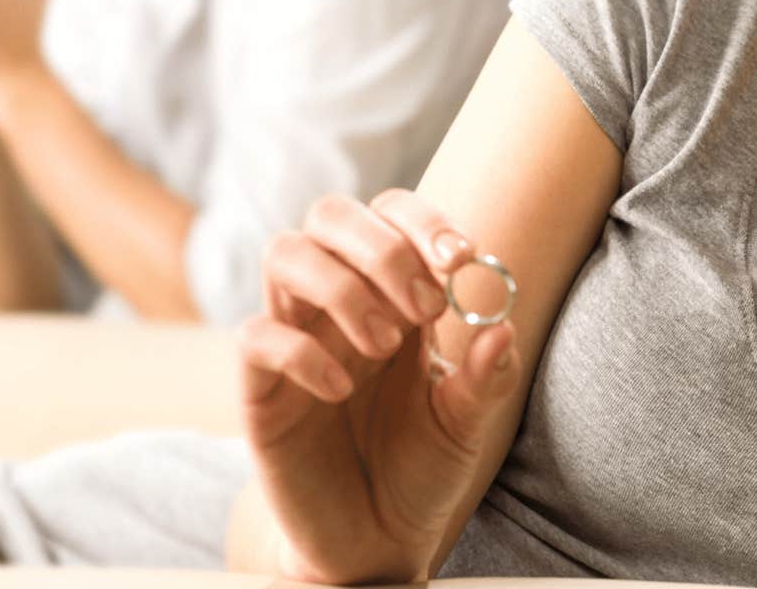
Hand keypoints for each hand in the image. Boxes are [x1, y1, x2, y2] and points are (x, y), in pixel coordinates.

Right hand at [236, 189, 521, 583]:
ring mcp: (294, 338)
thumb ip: (486, 377)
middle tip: (423, 308)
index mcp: (391, 296)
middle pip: (330, 214)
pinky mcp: (260, 389)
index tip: (461, 259)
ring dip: (341, 287)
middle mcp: (337, 304)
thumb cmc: (420, 469)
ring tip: (384, 346)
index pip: (391, 214)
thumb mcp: (466, 424)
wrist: (377, 541)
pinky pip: (256, 336)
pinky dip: (301, 352)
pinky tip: (340, 390)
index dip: (422, 222)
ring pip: (284, 254)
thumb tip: (500, 326)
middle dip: (380, 246)